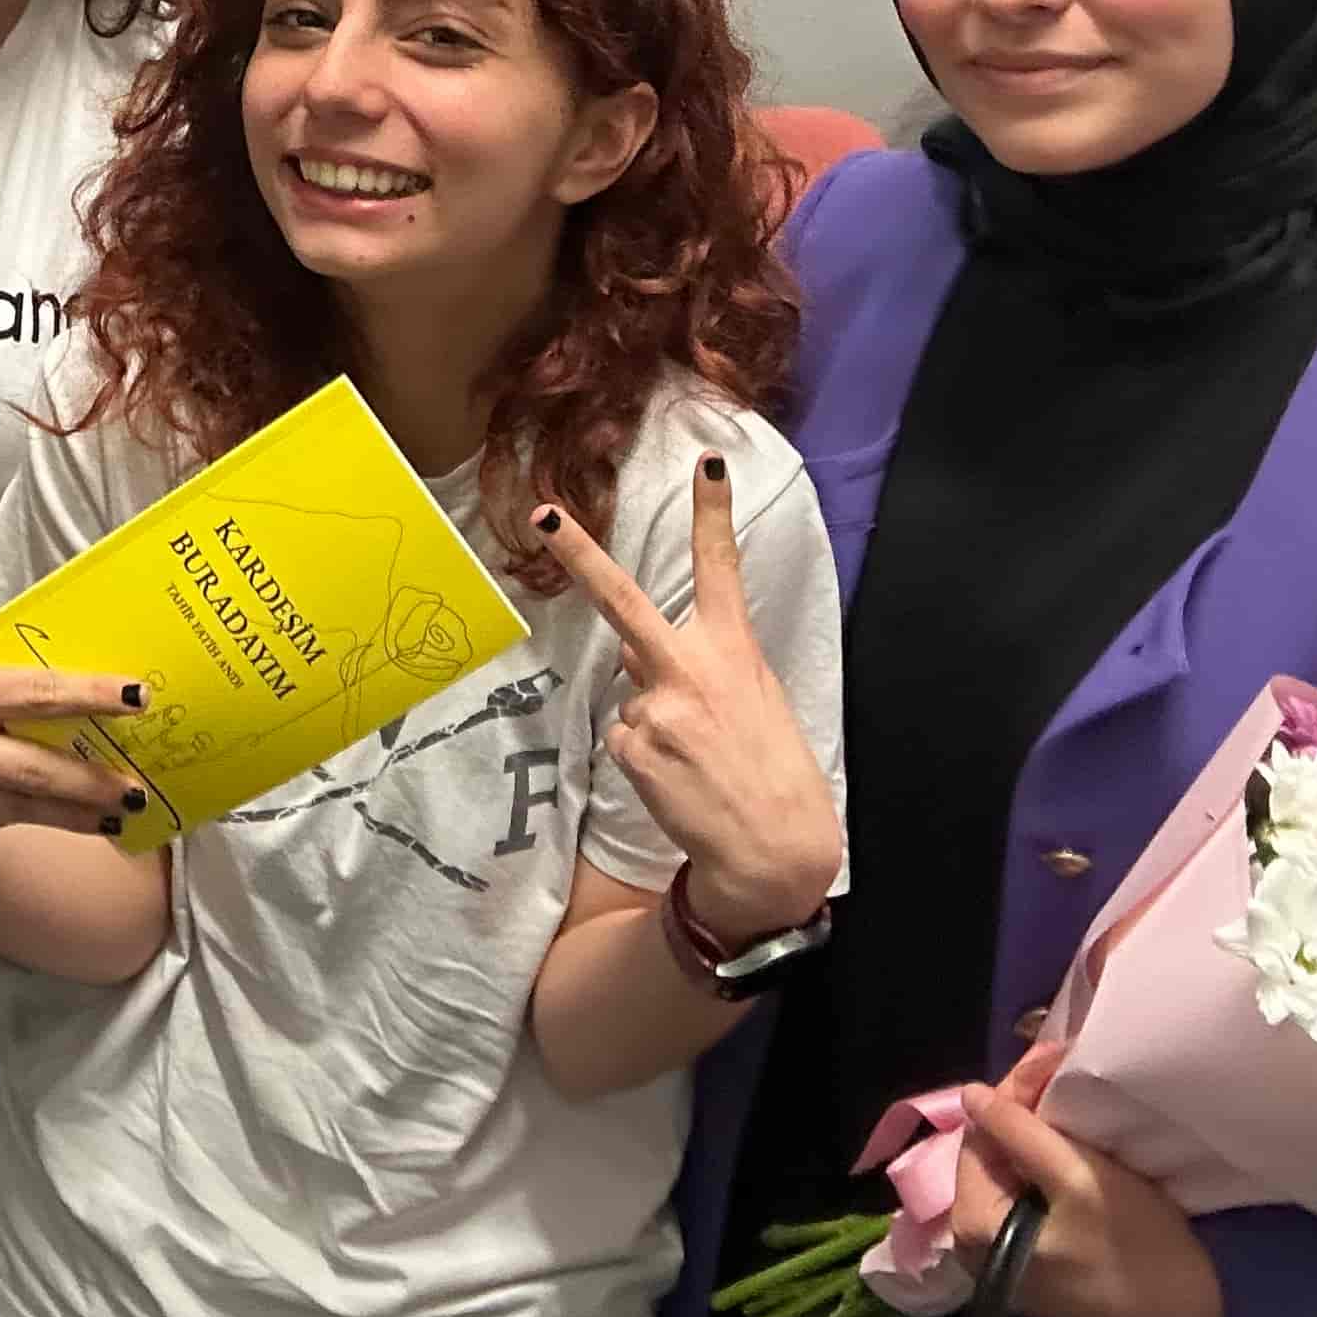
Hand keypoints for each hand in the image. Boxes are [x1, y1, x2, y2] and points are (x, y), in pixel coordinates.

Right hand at [0, 665, 149, 849]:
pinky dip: (49, 821)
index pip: (33, 692)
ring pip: (22, 804)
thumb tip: (77, 698)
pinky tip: (85, 822)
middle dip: (92, 777)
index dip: (89, 695)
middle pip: (32, 762)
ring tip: (125, 809)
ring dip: (81, 810)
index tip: (137, 696)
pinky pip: (3, 822)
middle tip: (138, 784)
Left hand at [536, 451, 840, 941]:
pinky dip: (648, 756)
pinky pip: (627, 736)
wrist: (773, 852)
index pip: (722, 570)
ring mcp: (656, 708)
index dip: (713, 514)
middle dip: (579, 556)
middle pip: (623, 603)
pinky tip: (680, 780)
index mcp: (734, 652)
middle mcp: (690, 670)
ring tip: (699, 761)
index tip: (707, 464)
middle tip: (542, 515)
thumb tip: (638, 653)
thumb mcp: (755, 702)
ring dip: (658, 722)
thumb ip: (701, 664)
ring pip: (634, 694)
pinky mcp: (632, 747)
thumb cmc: (773, 772)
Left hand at [948, 1042, 1222, 1316]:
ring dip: (1037, 1132)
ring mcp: (1003, 1257)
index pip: (979, 1135)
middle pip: (992, 1154)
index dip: (1015, 1090)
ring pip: (1011, 1173)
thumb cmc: (1135, 1243)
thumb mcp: (1078, 1176)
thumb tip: (969, 1092)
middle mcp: (972, 1246)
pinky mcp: (1034, 1262)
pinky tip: (1071, 1139)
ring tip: (1067, 1092)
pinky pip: (1027, 1197)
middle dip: (1025, 1108)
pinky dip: (1046, 1164)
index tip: (1053, 1054)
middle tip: (1062, 1067)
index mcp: (971, 1226)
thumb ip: (1019, 1131)